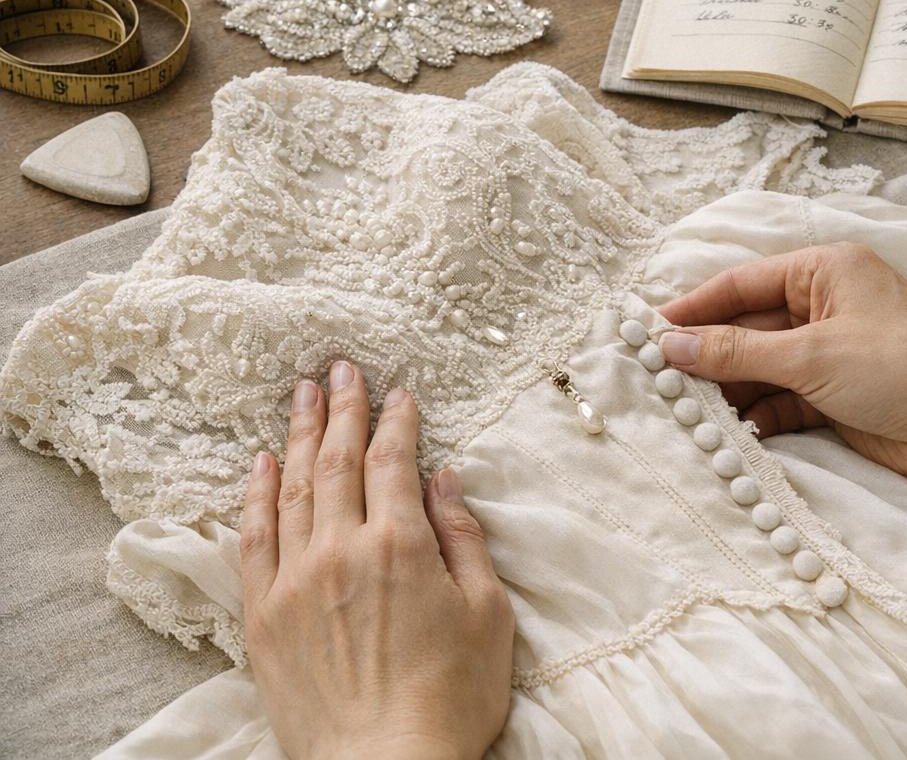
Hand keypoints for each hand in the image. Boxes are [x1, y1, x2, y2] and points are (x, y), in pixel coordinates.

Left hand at [241, 364, 513, 759]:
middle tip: (339, 368)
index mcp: (399, 545)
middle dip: (342, 408)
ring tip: (302, 396)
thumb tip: (444, 479)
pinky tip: (261, 462)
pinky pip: (253, 538)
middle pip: (338, 460)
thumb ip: (464, 539)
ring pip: (294, 488)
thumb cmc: (448, 702)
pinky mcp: (264, 615)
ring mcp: (296, 580)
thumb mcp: (487, 616)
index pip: (392, 460)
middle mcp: (341, 550)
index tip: (399, 392)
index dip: (396, 420)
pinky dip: (255, 494)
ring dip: (301, 435)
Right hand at [657, 240, 906, 509]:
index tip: (651, 329)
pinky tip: (735, 432)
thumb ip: (734, 352)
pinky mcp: (838, 396)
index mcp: (824, 270)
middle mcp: (826, 305)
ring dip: (731, 389)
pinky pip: (784, 399)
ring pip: (763, 366)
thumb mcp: (809, 355)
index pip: (743, 283)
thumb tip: (671, 345)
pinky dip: (760, 414)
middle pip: (749, 326)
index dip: (695, 307)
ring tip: (689, 410)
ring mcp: (833, 352)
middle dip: (709, 353)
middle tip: (661, 377)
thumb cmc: (901, 368)